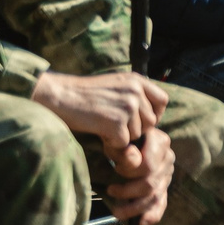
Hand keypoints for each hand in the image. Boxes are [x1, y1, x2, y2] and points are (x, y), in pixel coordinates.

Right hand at [32, 69, 170, 152]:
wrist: (61, 96)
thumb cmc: (84, 94)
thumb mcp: (116, 85)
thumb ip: (134, 95)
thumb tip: (152, 117)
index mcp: (137, 80)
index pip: (162, 101)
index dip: (154, 115)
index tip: (140, 122)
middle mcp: (136, 91)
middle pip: (151, 122)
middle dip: (135, 130)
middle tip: (115, 127)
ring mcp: (128, 106)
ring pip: (137, 134)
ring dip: (122, 137)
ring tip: (104, 127)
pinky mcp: (116, 122)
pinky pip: (123, 143)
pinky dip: (112, 144)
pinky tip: (100, 134)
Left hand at [103, 126, 174, 224]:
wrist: (129, 141)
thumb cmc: (120, 140)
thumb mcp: (119, 140)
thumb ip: (123, 149)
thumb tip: (131, 159)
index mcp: (160, 143)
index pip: (148, 166)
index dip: (130, 172)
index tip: (116, 169)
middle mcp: (167, 158)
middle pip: (150, 184)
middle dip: (128, 192)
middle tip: (111, 190)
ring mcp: (166, 175)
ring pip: (154, 197)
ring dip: (134, 208)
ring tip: (116, 212)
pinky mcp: (163, 187)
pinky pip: (161, 204)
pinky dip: (152, 215)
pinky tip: (142, 224)